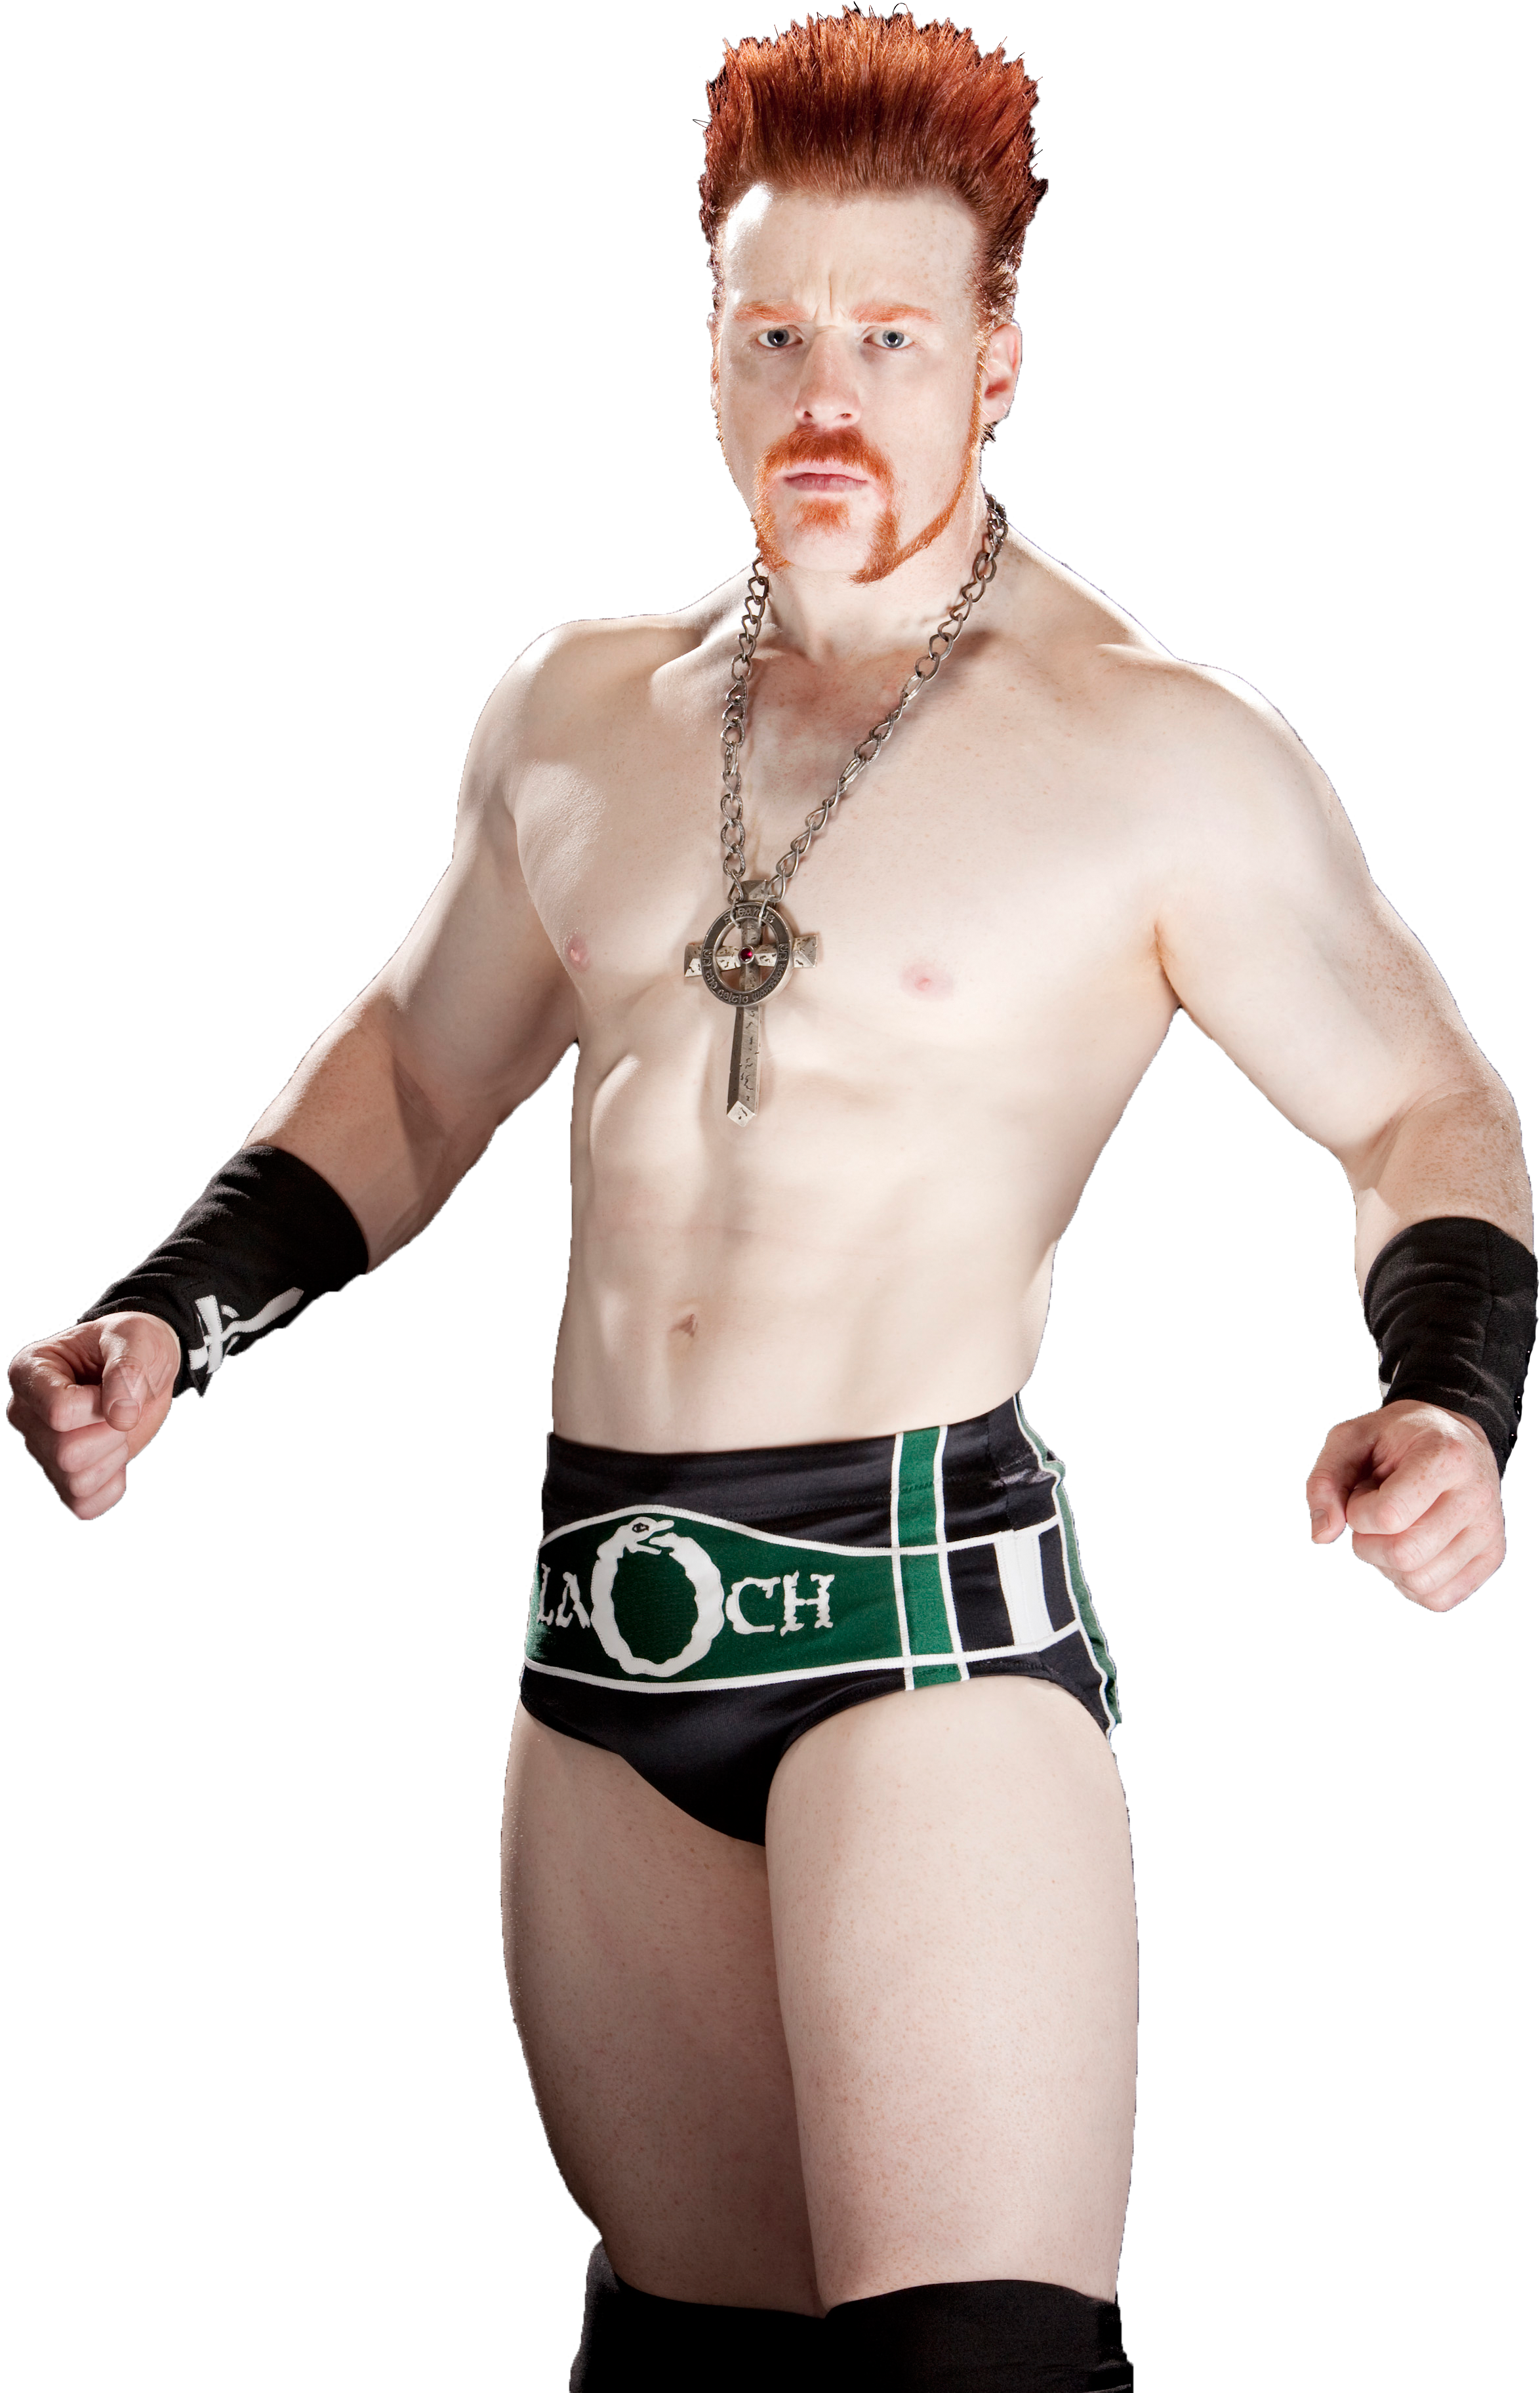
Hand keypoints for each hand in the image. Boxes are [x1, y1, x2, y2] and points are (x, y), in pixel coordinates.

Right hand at [8, 1313, 180, 1519]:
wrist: (145, 1366)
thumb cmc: (133, 1343)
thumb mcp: (136, 1338)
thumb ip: (127, 1369)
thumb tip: (119, 1416)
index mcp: (29, 1371)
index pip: (59, 1413)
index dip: (99, 1405)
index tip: (114, 1384)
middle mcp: (24, 1413)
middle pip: (65, 1452)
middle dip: (109, 1433)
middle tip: (120, 1407)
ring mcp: (39, 1448)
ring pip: (75, 1480)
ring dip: (113, 1455)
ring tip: (115, 1425)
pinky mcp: (62, 1476)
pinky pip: (84, 1505)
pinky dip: (111, 1485)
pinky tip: (115, 1455)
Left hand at [1305, 1399, 1504, 1609]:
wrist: (1455, 1438)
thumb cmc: (1401, 1438)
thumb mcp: (1353, 1439)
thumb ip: (1326, 1480)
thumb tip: (1323, 1534)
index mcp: (1446, 1456)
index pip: (1388, 1515)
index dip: (1357, 1513)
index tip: (1364, 1493)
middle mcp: (1477, 1494)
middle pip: (1404, 1554)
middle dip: (1368, 1543)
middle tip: (1374, 1517)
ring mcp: (1489, 1529)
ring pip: (1421, 1581)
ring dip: (1389, 1564)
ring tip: (1396, 1529)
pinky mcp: (1492, 1555)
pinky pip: (1440, 1597)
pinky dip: (1411, 1583)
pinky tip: (1411, 1549)